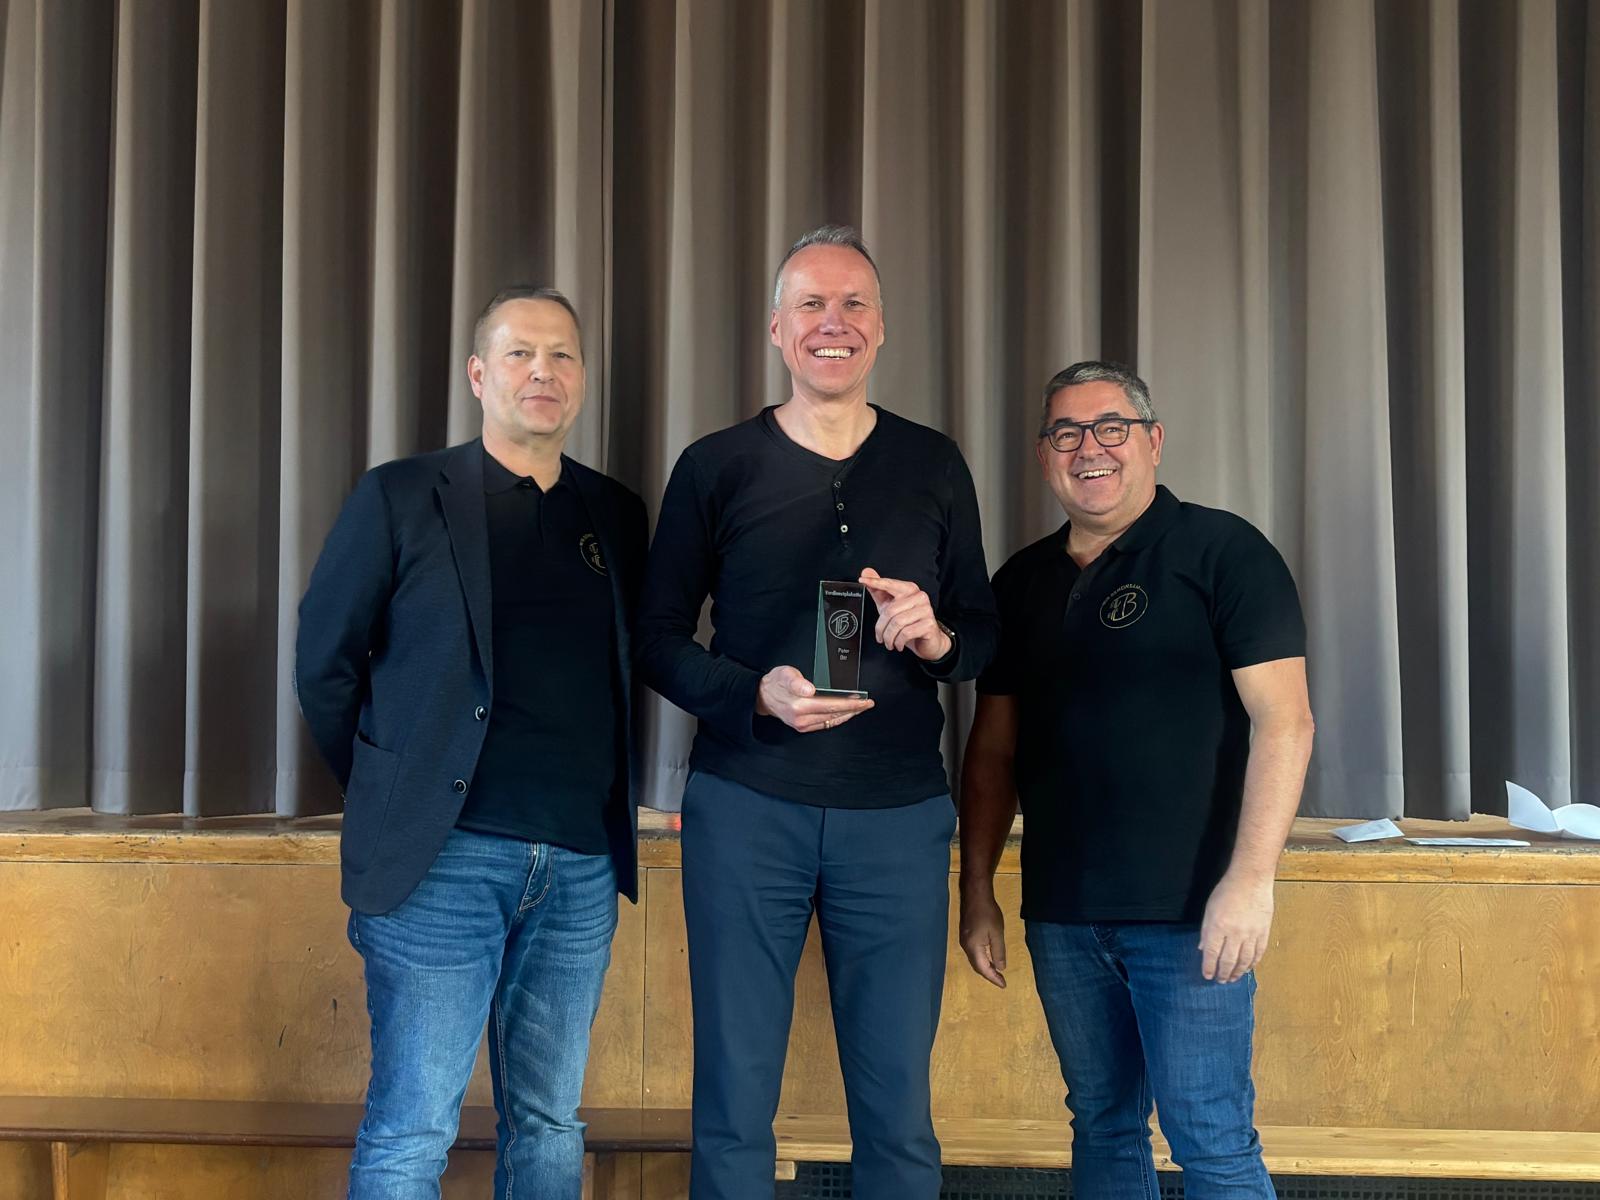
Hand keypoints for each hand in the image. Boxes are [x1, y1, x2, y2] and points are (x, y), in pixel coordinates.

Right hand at [755, 665, 872, 732]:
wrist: (763, 695)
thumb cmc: (776, 683)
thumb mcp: (785, 674)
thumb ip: (796, 681)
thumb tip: (809, 689)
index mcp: (800, 705)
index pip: (832, 705)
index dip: (850, 703)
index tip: (864, 701)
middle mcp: (802, 718)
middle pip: (835, 714)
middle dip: (854, 709)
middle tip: (868, 703)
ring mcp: (802, 725)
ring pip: (832, 721)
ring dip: (848, 715)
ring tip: (860, 708)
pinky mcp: (802, 727)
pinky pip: (825, 725)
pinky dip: (837, 719)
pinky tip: (845, 714)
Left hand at [859, 568, 950, 660]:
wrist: (928, 641)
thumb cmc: (908, 623)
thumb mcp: (890, 606)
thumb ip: (878, 590)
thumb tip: (866, 572)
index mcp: (910, 589)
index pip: (890, 584)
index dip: (875, 582)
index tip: (862, 580)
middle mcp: (919, 597)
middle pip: (890, 610)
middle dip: (881, 628)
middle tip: (880, 636)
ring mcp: (926, 610)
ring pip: (897, 623)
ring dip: (889, 637)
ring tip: (889, 642)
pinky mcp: (929, 624)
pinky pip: (906, 633)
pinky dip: (898, 641)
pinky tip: (898, 644)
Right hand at [958, 887, 1007, 987]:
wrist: (974, 894)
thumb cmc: (988, 913)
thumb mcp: (997, 933)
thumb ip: (998, 952)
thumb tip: (1000, 967)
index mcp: (973, 947)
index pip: (983, 969)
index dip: (993, 978)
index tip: (1004, 985)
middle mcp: (965, 946)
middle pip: (976, 966)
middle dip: (988, 974)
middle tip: (1001, 980)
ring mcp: (964, 940)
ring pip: (974, 959)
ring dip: (985, 966)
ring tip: (996, 971)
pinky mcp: (965, 934)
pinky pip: (973, 952)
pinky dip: (982, 958)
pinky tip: (989, 956)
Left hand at [1199, 873, 1274, 982]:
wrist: (1251, 880)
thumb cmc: (1226, 892)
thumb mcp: (1209, 909)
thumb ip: (1206, 931)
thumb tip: (1202, 949)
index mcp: (1218, 927)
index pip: (1212, 953)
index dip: (1209, 967)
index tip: (1207, 976)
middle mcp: (1235, 933)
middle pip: (1228, 960)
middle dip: (1223, 973)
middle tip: (1220, 981)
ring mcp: (1251, 934)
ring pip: (1244, 960)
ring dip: (1238, 972)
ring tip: (1233, 978)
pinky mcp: (1263, 932)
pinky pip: (1258, 953)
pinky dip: (1252, 963)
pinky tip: (1247, 968)